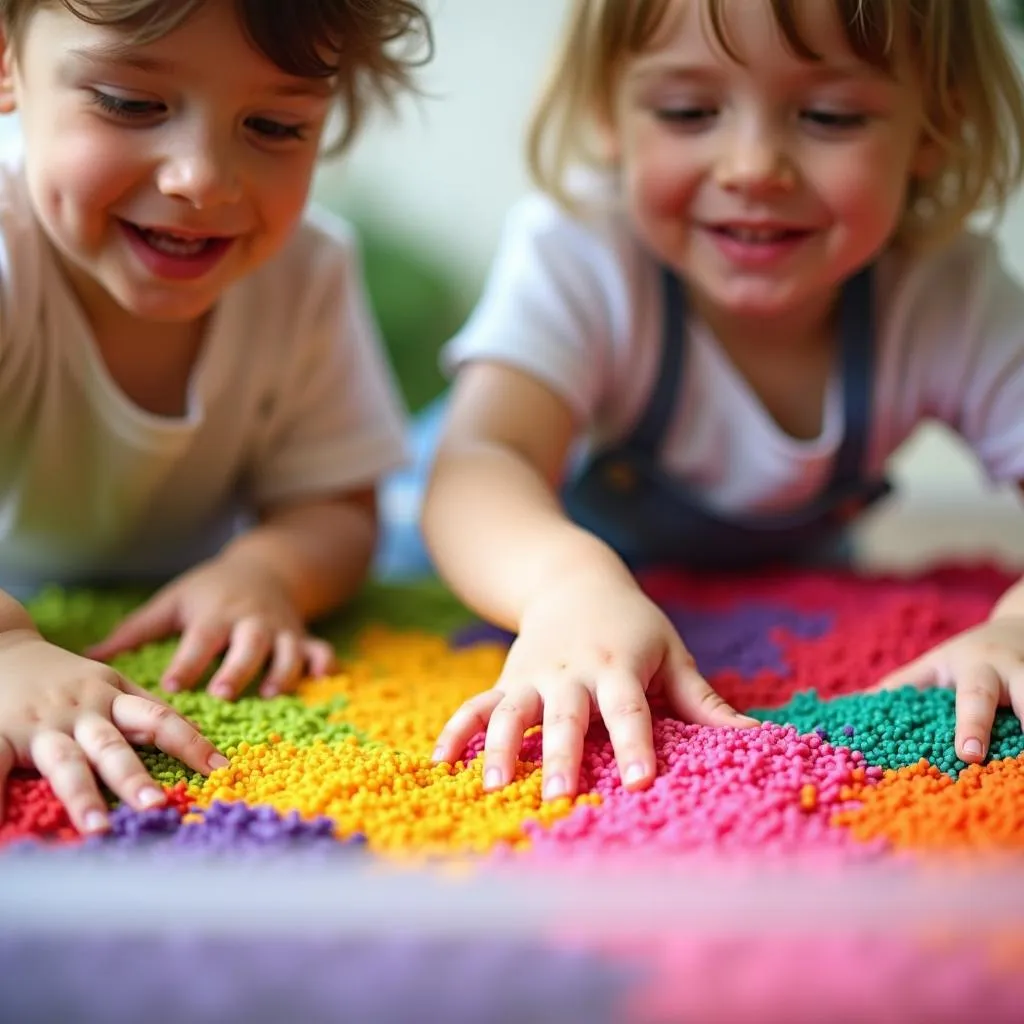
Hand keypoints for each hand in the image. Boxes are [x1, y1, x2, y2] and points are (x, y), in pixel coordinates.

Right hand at [0, 629, 225, 832]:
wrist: (0, 645)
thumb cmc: (62, 674)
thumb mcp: (107, 681)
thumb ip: (144, 709)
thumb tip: (195, 732)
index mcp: (111, 696)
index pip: (158, 719)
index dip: (190, 742)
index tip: (220, 768)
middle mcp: (81, 711)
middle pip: (112, 746)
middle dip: (134, 777)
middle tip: (157, 807)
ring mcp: (41, 724)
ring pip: (65, 761)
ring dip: (83, 795)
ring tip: (98, 829)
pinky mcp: (0, 733)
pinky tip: (3, 825)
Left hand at [86, 555, 335, 699]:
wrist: (266, 567)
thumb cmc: (210, 591)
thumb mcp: (172, 601)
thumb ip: (134, 632)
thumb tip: (87, 658)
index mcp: (215, 615)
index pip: (199, 640)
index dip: (187, 663)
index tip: (172, 686)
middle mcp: (250, 622)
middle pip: (246, 645)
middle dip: (236, 668)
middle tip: (222, 693)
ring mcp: (281, 629)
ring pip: (285, 650)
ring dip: (280, 671)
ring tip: (269, 695)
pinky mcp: (302, 636)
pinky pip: (319, 647)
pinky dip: (323, 661)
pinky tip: (323, 677)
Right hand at [432, 571, 757, 799]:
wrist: (573, 578)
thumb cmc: (633, 624)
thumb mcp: (671, 651)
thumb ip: (702, 699)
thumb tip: (755, 737)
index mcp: (618, 665)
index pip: (629, 710)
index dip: (635, 744)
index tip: (641, 781)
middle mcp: (572, 671)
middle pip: (565, 715)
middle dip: (560, 756)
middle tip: (557, 798)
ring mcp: (533, 675)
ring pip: (512, 711)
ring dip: (499, 747)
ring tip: (491, 786)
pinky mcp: (506, 679)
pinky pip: (475, 705)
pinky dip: (456, 730)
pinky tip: (439, 762)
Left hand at [876, 616, 1023, 762]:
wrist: (1021, 628)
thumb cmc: (966, 656)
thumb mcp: (933, 665)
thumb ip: (899, 686)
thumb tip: (847, 706)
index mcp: (979, 669)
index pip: (974, 698)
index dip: (972, 726)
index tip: (969, 755)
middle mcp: (1016, 675)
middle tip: (1010, 759)